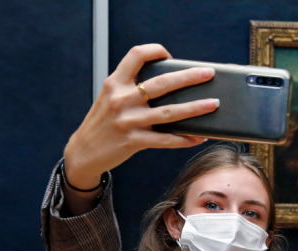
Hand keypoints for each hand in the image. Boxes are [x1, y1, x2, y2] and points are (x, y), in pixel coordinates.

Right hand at [63, 44, 217, 189]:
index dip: (155, 51)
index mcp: (115, 83)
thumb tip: (172, 85)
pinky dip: (184, 139)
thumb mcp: (111, 98)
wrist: (84, 151)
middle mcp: (121, 99)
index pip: (136, 55)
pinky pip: (165, 140)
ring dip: (194, 108)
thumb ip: (132, 88)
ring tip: (213, 104)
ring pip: (169, 113)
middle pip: (161, 83)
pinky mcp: (133, 141)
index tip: (171, 56)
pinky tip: (198, 137)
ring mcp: (128, 121)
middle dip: (188, 77)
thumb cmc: (104, 122)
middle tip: (208, 73)